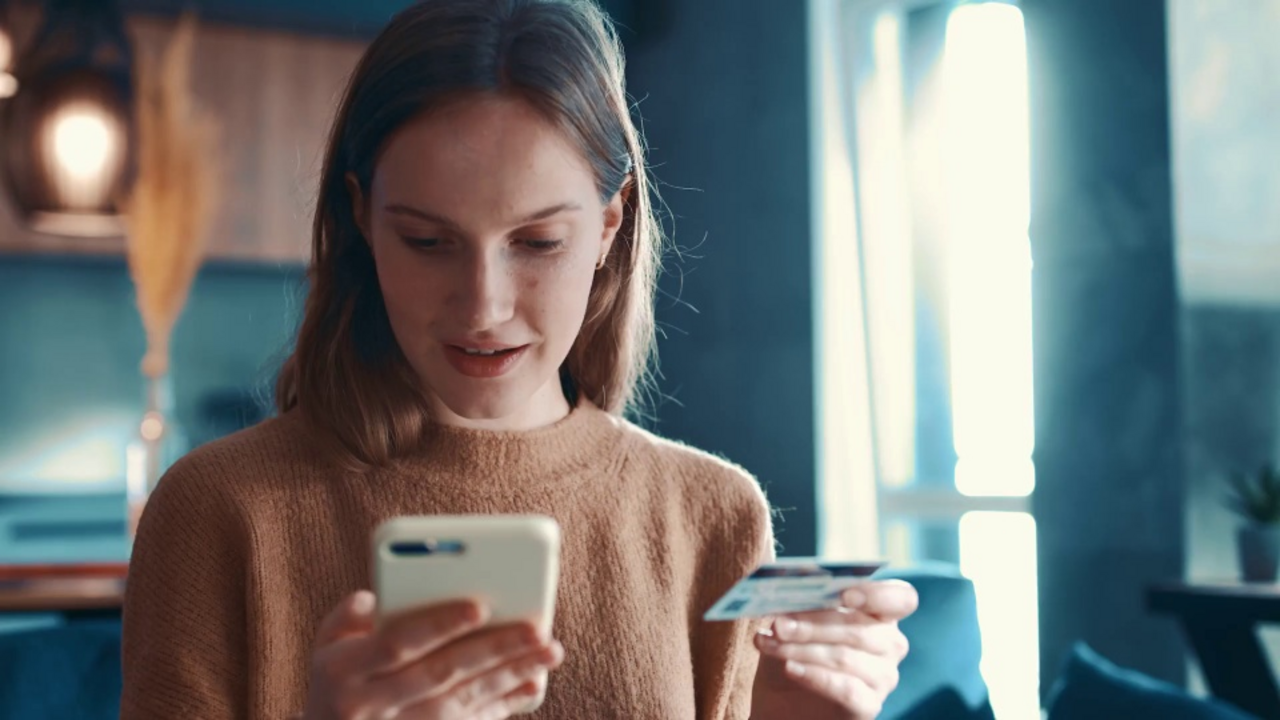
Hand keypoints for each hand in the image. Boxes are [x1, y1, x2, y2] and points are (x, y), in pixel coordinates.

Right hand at [302, 591, 564, 719]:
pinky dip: (504, 703)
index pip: (397, 644)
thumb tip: (379, 596)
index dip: (438, 625)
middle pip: (442, 673)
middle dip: (493, 649)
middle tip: (536, 628)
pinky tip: (532, 682)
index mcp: (345, 670)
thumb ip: (349, 616)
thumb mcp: (326, 645)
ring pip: (464, 700)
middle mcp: (373, 704)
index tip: (479, 605)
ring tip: (549, 649)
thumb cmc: (334, 681)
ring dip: (511, 674)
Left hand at [750, 580, 917, 719]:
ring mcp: (884, 677)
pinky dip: (814, 676)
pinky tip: (790, 668)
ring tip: (770, 643)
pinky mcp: (869, 705)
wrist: (785, 699)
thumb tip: (791, 581)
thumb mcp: (795, 620)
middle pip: (859, 629)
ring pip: (845, 657)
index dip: (877, 595)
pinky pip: (846, 689)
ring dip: (802, 649)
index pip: (901, 598)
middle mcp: (891, 644)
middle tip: (779, 624)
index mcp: (881, 613)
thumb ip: (800, 598)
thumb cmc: (796, 648)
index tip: (844, 595)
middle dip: (813, 625)